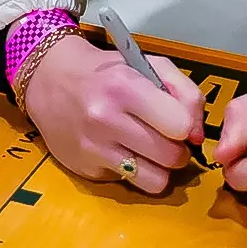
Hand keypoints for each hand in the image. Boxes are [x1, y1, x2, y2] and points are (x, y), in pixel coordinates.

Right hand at [23, 35, 204, 194]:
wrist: (49, 81)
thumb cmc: (107, 72)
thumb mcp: (149, 64)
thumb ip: (185, 93)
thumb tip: (197, 136)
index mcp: (124, 86)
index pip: (179, 125)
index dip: (184, 125)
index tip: (175, 120)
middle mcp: (105, 118)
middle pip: (171, 157)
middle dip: (176, 150)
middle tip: (164, 137)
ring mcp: (93, 148)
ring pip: (156, 180)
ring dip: (160, 168)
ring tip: (150, 151)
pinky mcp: (85, 169)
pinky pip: (130, 183)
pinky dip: (134, 172)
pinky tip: (123, 152)